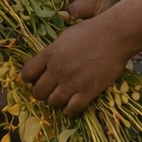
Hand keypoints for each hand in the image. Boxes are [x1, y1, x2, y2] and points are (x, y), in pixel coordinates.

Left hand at [21, 0, 136, 116]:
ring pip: (53, 103)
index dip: (30, 79)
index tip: (36, 79)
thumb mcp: (65, 35)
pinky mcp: (88, 92)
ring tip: (61, 98)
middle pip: (38, 92)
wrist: (114, 35)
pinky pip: (72, 109)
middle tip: (50, 90)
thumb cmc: (91, 30)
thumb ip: (53, 50)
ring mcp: (72, 82)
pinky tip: (72, 107)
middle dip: (42, 93)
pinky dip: (70, 111)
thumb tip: (46, 60)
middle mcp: (56, 70)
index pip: (27, 74)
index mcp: (49, 54)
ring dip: (56, 102)